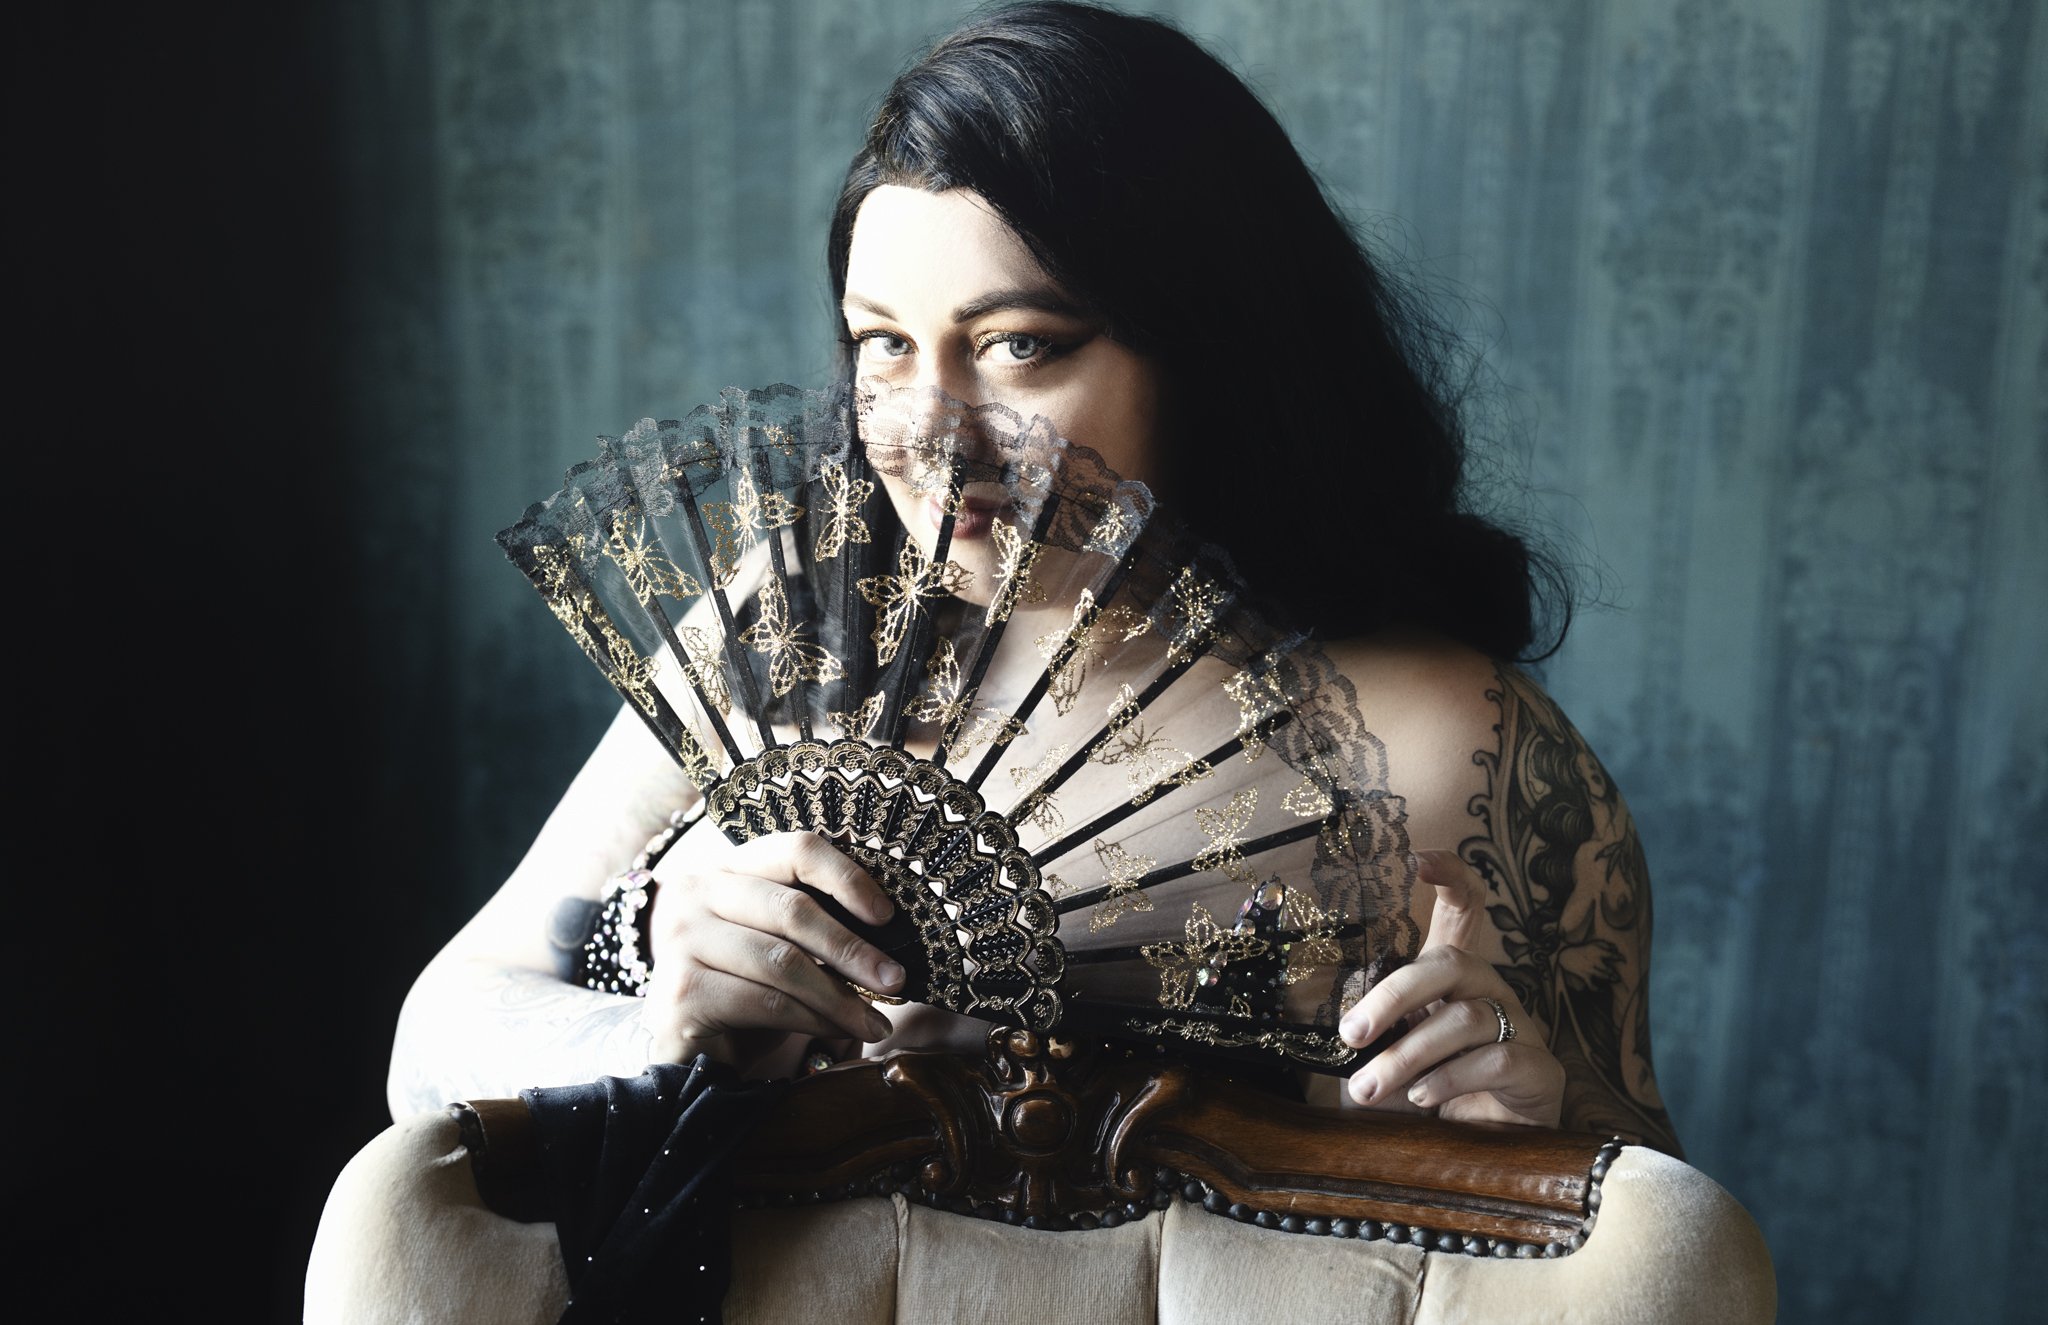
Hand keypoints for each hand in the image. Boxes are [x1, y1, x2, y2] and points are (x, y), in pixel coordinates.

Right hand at [640, 827, 906, 1065]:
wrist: (684, 1053)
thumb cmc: (740, 991)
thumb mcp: (775, 946)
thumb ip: (812, 929)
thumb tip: (888, 939)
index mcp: (726, 868)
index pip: (795, 849)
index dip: (846, 877)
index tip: (886, 916)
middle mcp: (694, 893)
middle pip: (792, 908)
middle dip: (852, 948)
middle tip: (896, 979)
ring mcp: (680, 940)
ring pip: (782, 962)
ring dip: (840, 996)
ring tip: (875, 1022)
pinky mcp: (681, 992)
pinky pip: (766, 1002)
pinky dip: (814, 1019)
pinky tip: (838, 1031)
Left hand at [1337, 850, 1563, 1127]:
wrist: (1470, 1160)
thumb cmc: (1418, 1098)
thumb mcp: (1381, 1058)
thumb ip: (1364, 1032)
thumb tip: (1324, 1015)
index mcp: (1452, 978)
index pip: (1463, 910)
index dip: (1450, 877)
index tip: (1417, 859)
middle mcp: (1489, 989)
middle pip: (1450, 963)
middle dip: (1392, 996)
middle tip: (1351, 1035)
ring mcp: (1519, 1026)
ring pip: (1463, 1018)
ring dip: (1407, 1055)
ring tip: (1369, 1088)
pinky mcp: (1540, 1069)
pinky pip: (1495, 1058)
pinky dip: (1449, 1079)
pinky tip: (1422, 1098)